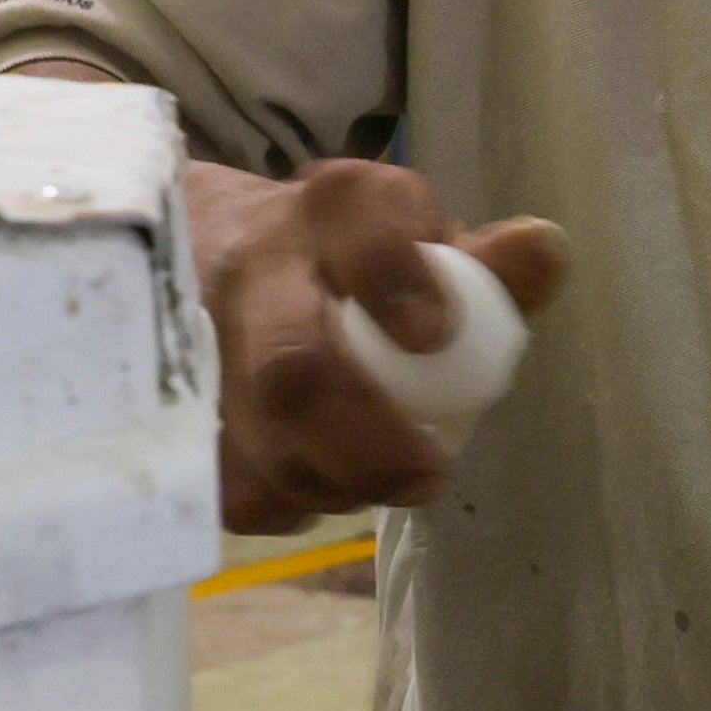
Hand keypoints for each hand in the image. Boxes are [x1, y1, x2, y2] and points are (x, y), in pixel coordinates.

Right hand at [175, 156, 569, 529]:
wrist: (202, 246)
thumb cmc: (341, 255)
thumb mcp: (412, 237)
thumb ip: (484, 261)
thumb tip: (543, 252)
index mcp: (331, 209)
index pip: (358, 221)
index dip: (395, 279)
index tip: (434, 334)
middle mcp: (250, 269)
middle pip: (293, 368)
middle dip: (367, 441)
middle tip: (425, 474)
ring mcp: (193, 344)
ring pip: (257, 446)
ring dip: (332, 482)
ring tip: (376, 480)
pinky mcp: (168, 413)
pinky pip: (228, 486)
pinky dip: (287, 500)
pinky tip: (316, 483)